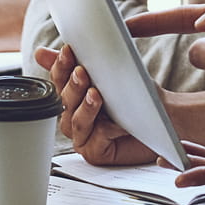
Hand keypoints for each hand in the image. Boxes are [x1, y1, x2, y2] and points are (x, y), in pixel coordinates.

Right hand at [35, 45, 156, 165]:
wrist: (164, 120)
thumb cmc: (138, 98)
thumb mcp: (111, 73)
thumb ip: (80, 62)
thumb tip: (41, 53)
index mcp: (74, 97)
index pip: (59, 80)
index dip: (61, 66)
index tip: (67, 51)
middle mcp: (74, 117)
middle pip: (64, 102)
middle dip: (73, 87)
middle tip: (81, 73)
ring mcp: (84, 137)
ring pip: (77, 122)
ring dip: (86, 108)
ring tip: (96, 95)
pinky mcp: (95, 153)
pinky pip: (97, 140)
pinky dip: (107, 129)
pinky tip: (117, 121)